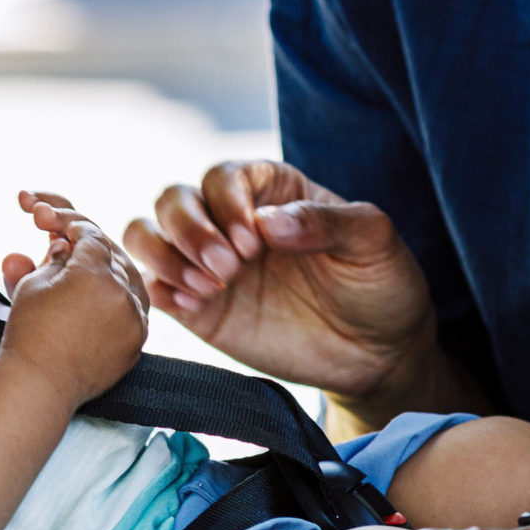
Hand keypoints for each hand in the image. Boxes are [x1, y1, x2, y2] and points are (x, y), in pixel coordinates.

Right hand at [0, 191, 147, 408]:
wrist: (38, 385)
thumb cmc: (29, 332)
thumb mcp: (34, 284)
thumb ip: (55, 258)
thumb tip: (66, 247)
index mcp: (95, 273)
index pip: (91, 236)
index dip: (73, 227)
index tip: (61, 228)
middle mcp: (122, 293)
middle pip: (112, 256)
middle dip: (91, 249)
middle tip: (71, 248)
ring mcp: (134, 319)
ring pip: (128, 281)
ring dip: (109, 272)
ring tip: (84, 273)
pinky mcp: (138, 342)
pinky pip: (135, 310)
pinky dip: (121, 300)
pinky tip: (101, 299)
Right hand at [124, 159, 442, 421]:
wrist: (379, 354)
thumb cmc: (381, 285)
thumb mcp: (373, 241)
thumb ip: (325, 221)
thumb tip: (268, 221)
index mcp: (271, 191)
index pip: (222, 174)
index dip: (227, 202)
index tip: (254, 241)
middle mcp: (231, 221)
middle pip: (174, 198)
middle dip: (190, 229)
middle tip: (229, 268)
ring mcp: (209, 264)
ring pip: (148, 233)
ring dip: (164, 253)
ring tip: (207, 285)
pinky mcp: (198, 309)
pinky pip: (153, 286)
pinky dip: (158, 289)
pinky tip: (193, 305)